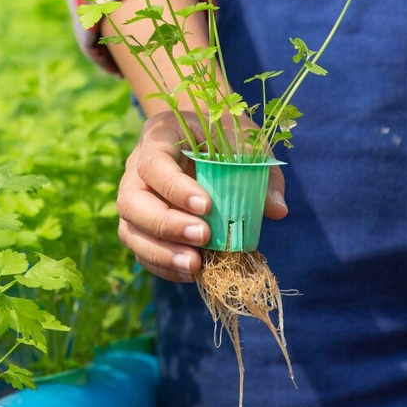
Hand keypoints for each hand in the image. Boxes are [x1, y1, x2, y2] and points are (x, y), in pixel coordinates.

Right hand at [116, 111, 287, 281]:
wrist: (200, 135)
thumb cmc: (221, 134)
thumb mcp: (244, 141)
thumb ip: (260, 172)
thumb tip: (277, 210)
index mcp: (159, 136)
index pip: (154, 163)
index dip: (175, 188)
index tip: (206, 206)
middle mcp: (136, 168)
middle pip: (131, 201)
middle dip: (165, 225)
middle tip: (202, 237)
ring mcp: (135, 197)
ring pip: (130, 229)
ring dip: (161, 252)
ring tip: (195, 266)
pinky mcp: (140, 224)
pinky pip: (141, 249)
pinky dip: (163, 265)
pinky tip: (192, 273)